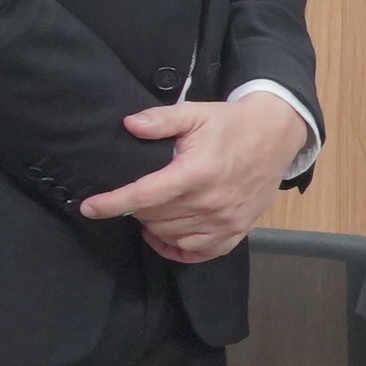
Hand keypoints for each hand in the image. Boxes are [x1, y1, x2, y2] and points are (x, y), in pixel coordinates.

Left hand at [79, 93, 310, 258]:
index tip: (89, 208)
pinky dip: (178, 249)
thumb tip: (128, 124)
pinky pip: (202, 252)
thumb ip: (160, 119)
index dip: (112, 203)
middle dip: (134, 209)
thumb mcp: (194, 113)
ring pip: (173, 236)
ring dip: (154, 227)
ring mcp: (226, 220)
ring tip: (148, 211)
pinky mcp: (239, 230)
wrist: (276, 136)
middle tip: (133, 195)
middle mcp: (211, 202)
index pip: (144, 195)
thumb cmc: (230, 124)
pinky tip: (165, 238)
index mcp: (196, 173)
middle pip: (155, 218)